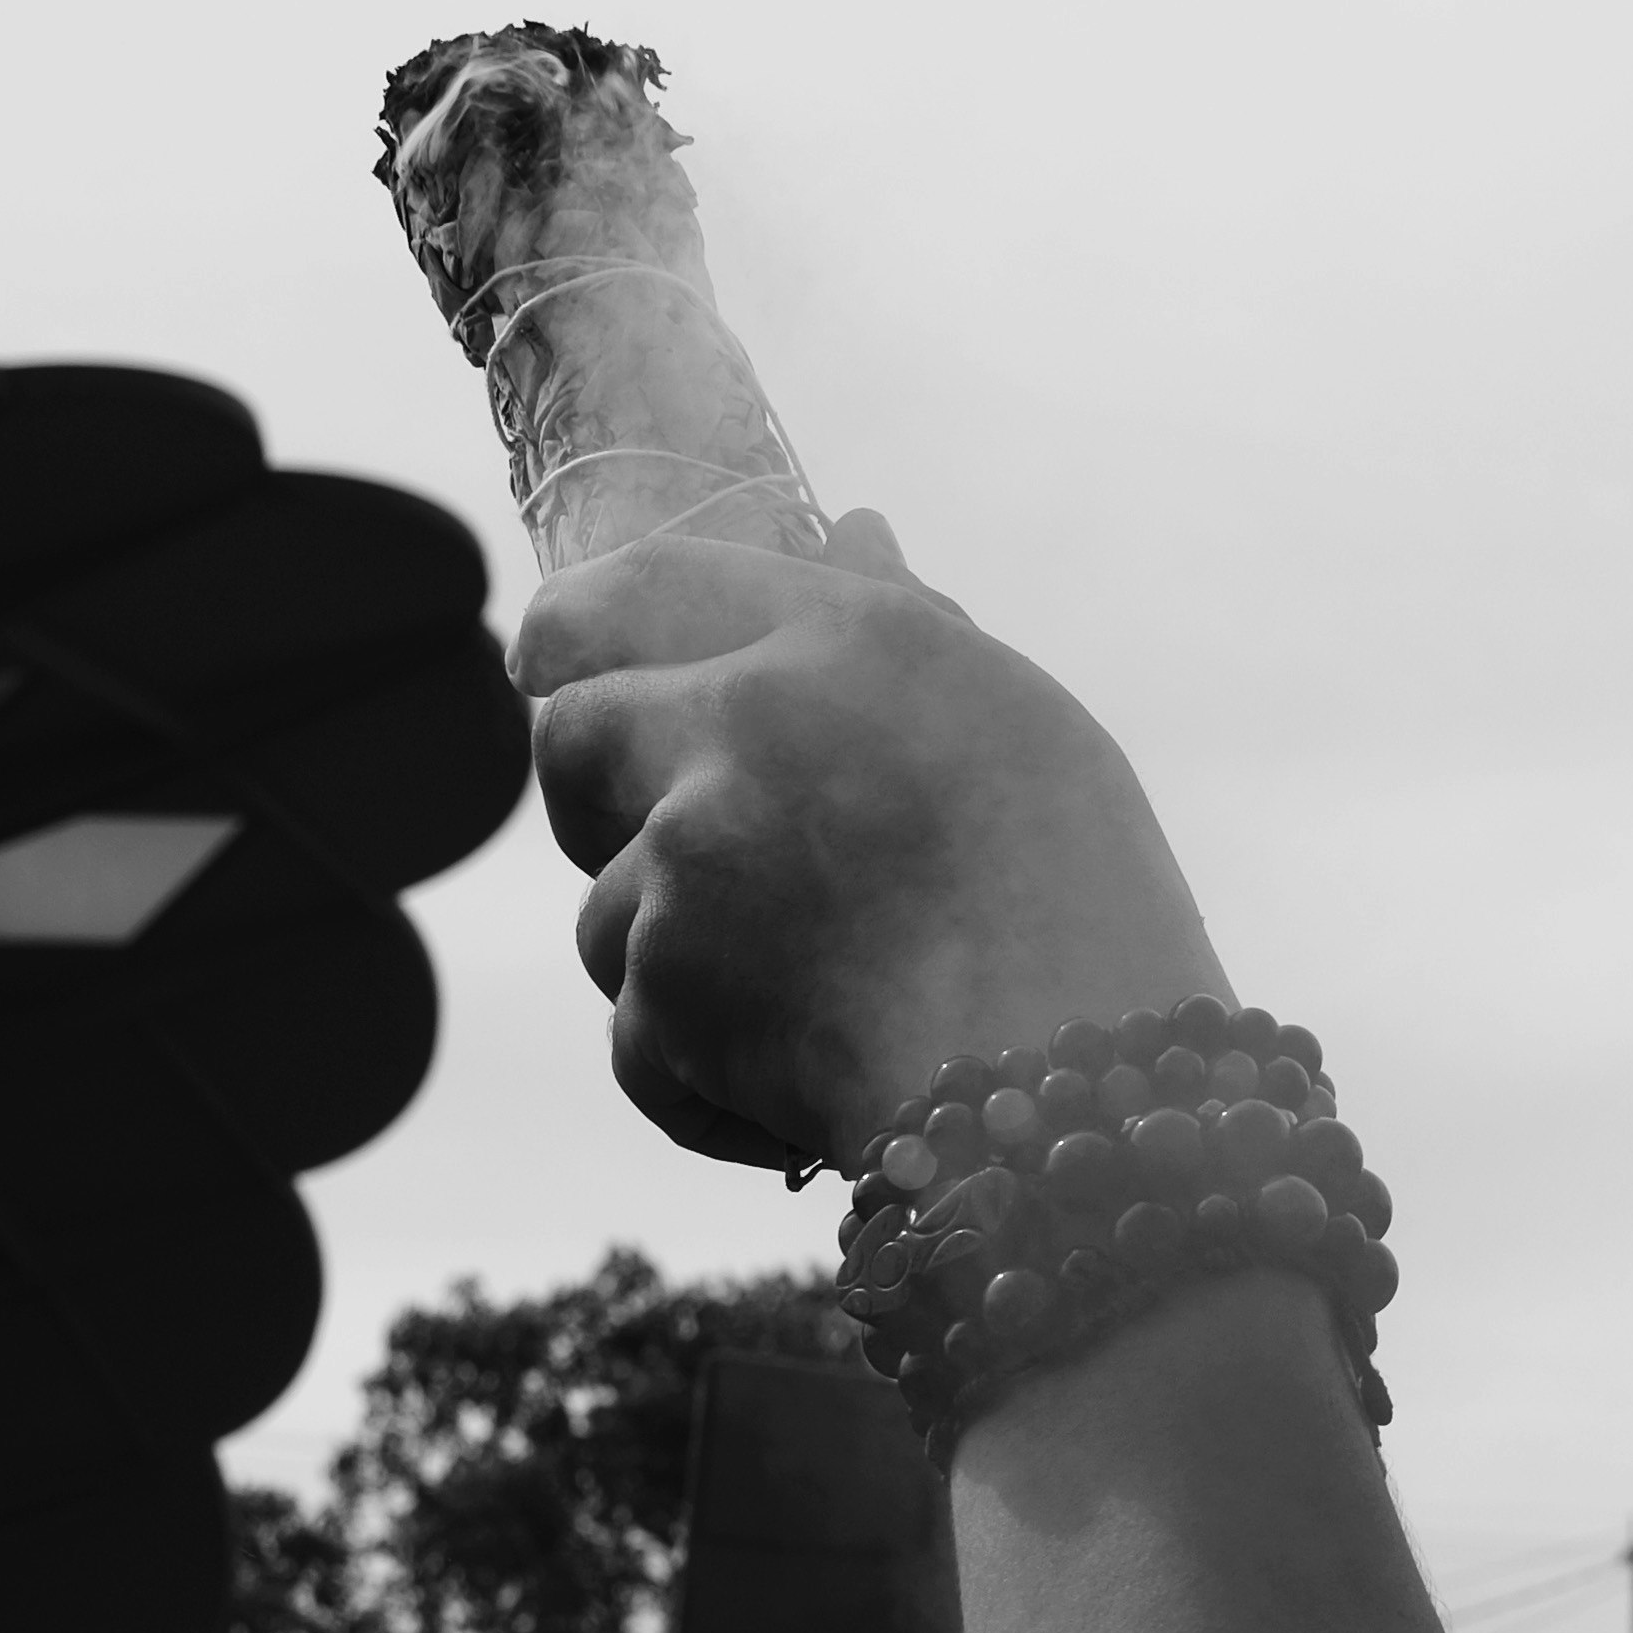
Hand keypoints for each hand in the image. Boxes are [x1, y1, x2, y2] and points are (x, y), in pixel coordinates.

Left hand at [511, 509, 1222, 1169]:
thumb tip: (854, 532)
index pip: (641, 588)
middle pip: (573, 737)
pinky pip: (638, 1042)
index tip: (548, 661)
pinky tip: (808, 1099)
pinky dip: (706, 1086)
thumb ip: (904, 626)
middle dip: (596, 803)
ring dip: (677, 970)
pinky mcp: (668, 992)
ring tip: (813, 1012)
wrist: (1081, 1086)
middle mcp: (750, 724)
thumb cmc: (1084, 910)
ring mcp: (695, 858)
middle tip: (680, 861)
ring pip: (603, 914)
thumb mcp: (1014, 727)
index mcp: (846, 639)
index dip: (573, 630)